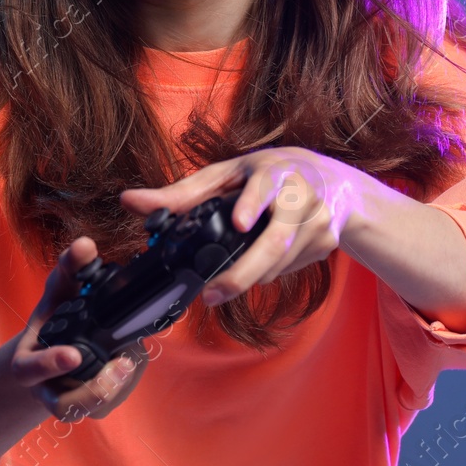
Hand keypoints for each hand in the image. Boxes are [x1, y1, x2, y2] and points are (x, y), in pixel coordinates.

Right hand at [9, 236, 150, 422]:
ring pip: (88, 410)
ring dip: (113, 389)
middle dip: (94, 390)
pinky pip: (105, 407)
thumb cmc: (57, 316)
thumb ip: (70, 270)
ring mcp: (67, 400)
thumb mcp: (60, 291)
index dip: (49, 364)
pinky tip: (130, 362)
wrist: (52, 350)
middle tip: (123, 363)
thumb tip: (85, 245)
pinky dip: (121, 388)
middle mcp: (43, 387)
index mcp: (27, 361)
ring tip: (130, 362)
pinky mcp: (88, 407)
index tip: (72, 355)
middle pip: (64, 403)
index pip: (31, 369)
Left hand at [119, 147, 384, 306]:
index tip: (239, 222)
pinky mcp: (326, 245)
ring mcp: (318, 222)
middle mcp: (301, 195)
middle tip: (213, 294)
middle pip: (275, 240)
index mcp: (273, 170)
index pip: (265, 185)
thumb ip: (180, 193)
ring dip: (250, 277)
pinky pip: (288, 270)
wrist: (335, 183)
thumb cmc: (268, 174)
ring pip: (280, 262)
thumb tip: (129, 201)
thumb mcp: (227, 176)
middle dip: (244, 272)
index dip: (253, 203)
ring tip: (223, 287)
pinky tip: (257, 268)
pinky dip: (267, 274)